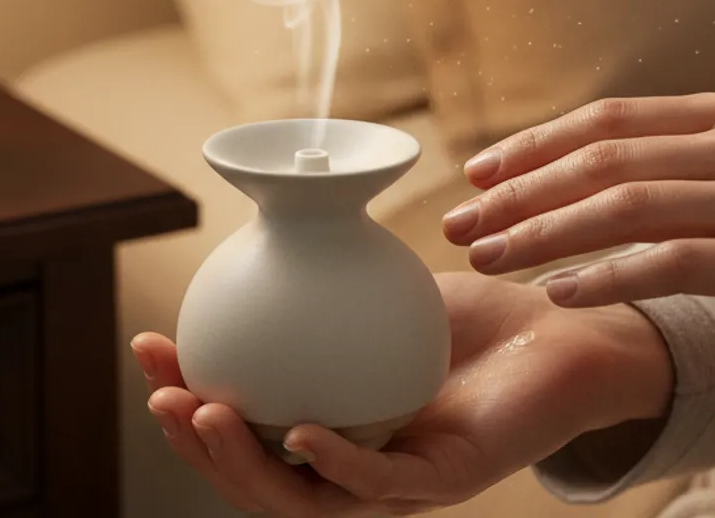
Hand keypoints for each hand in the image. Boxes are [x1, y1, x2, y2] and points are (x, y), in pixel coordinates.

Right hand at [131, 273, 670, 516]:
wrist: (566, 333)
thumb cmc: (477, 316)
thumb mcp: (381, 285)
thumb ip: (324, 274)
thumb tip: (261, 223)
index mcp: (329, 421)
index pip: (242, 423)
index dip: (187, 395)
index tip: (149, 347)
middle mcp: (354, 460)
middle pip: (255, 474)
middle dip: (195, 445)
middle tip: (160, 395)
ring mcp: (398, 480)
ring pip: (301, 499)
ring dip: (242, 466)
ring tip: (203, 414)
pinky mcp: (446, 482)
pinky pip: (379, 485)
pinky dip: (333, 465)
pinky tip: (298, 434)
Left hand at [443, 90, 714, 361]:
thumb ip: (690, 163)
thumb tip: (599, 178)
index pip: (606, 118)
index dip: (533, 145)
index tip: (477, 174)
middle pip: (601, 157)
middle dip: (518, 192)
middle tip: (459, 222)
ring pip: (624, 204)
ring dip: (543, 233)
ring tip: (488, 258)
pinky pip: (674, 261)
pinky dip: (609, 276)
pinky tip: (561, 294)